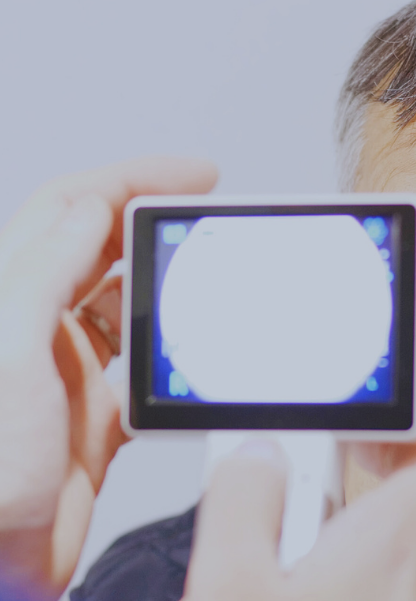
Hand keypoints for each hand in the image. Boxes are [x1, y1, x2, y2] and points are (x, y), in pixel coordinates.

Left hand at [0, 158, 217, 600]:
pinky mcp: (93, 424)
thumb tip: (90, 211)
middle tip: (209, 217)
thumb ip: (44, 273)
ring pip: (127, 310)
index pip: (73, 210)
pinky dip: (169, 360)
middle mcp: (38, 331)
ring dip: (167, 289)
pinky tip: (190, 358)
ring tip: (210, 278)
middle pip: (104, 252)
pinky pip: (142, 376)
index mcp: (12, 299)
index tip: (193, 175)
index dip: (133, 180)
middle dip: (157, 224)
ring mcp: (68, 378)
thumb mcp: (5, 351)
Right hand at [153, 438, 415, 600]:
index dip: (389, 438)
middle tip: (226, 583)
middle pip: (348, 531)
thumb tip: (258, 455)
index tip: (344, 441)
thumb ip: (244, 500)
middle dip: (274, 550)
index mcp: (389, 543)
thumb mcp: (233, 589)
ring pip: (330, 591)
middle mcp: (412, 589)